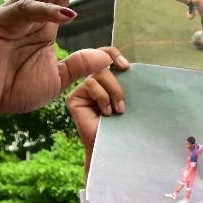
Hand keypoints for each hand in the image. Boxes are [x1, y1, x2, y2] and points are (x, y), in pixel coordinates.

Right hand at [66, 50, 130, 168]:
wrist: (114, 147)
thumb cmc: (125, 127)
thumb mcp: (128, 100)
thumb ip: (125, 82)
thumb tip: (127, 65)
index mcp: (106, 81)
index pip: (105, 57)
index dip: (112, 54)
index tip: (127, 66)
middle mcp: (93, 84)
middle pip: (103, 66)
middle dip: (116, 85)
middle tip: (123, 105)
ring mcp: (82, 91)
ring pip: (98, 74)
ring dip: (113, 92)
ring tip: (117, 111)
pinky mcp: (74, 98)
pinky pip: (90, 84)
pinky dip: (102, 97)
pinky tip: (105, 113)